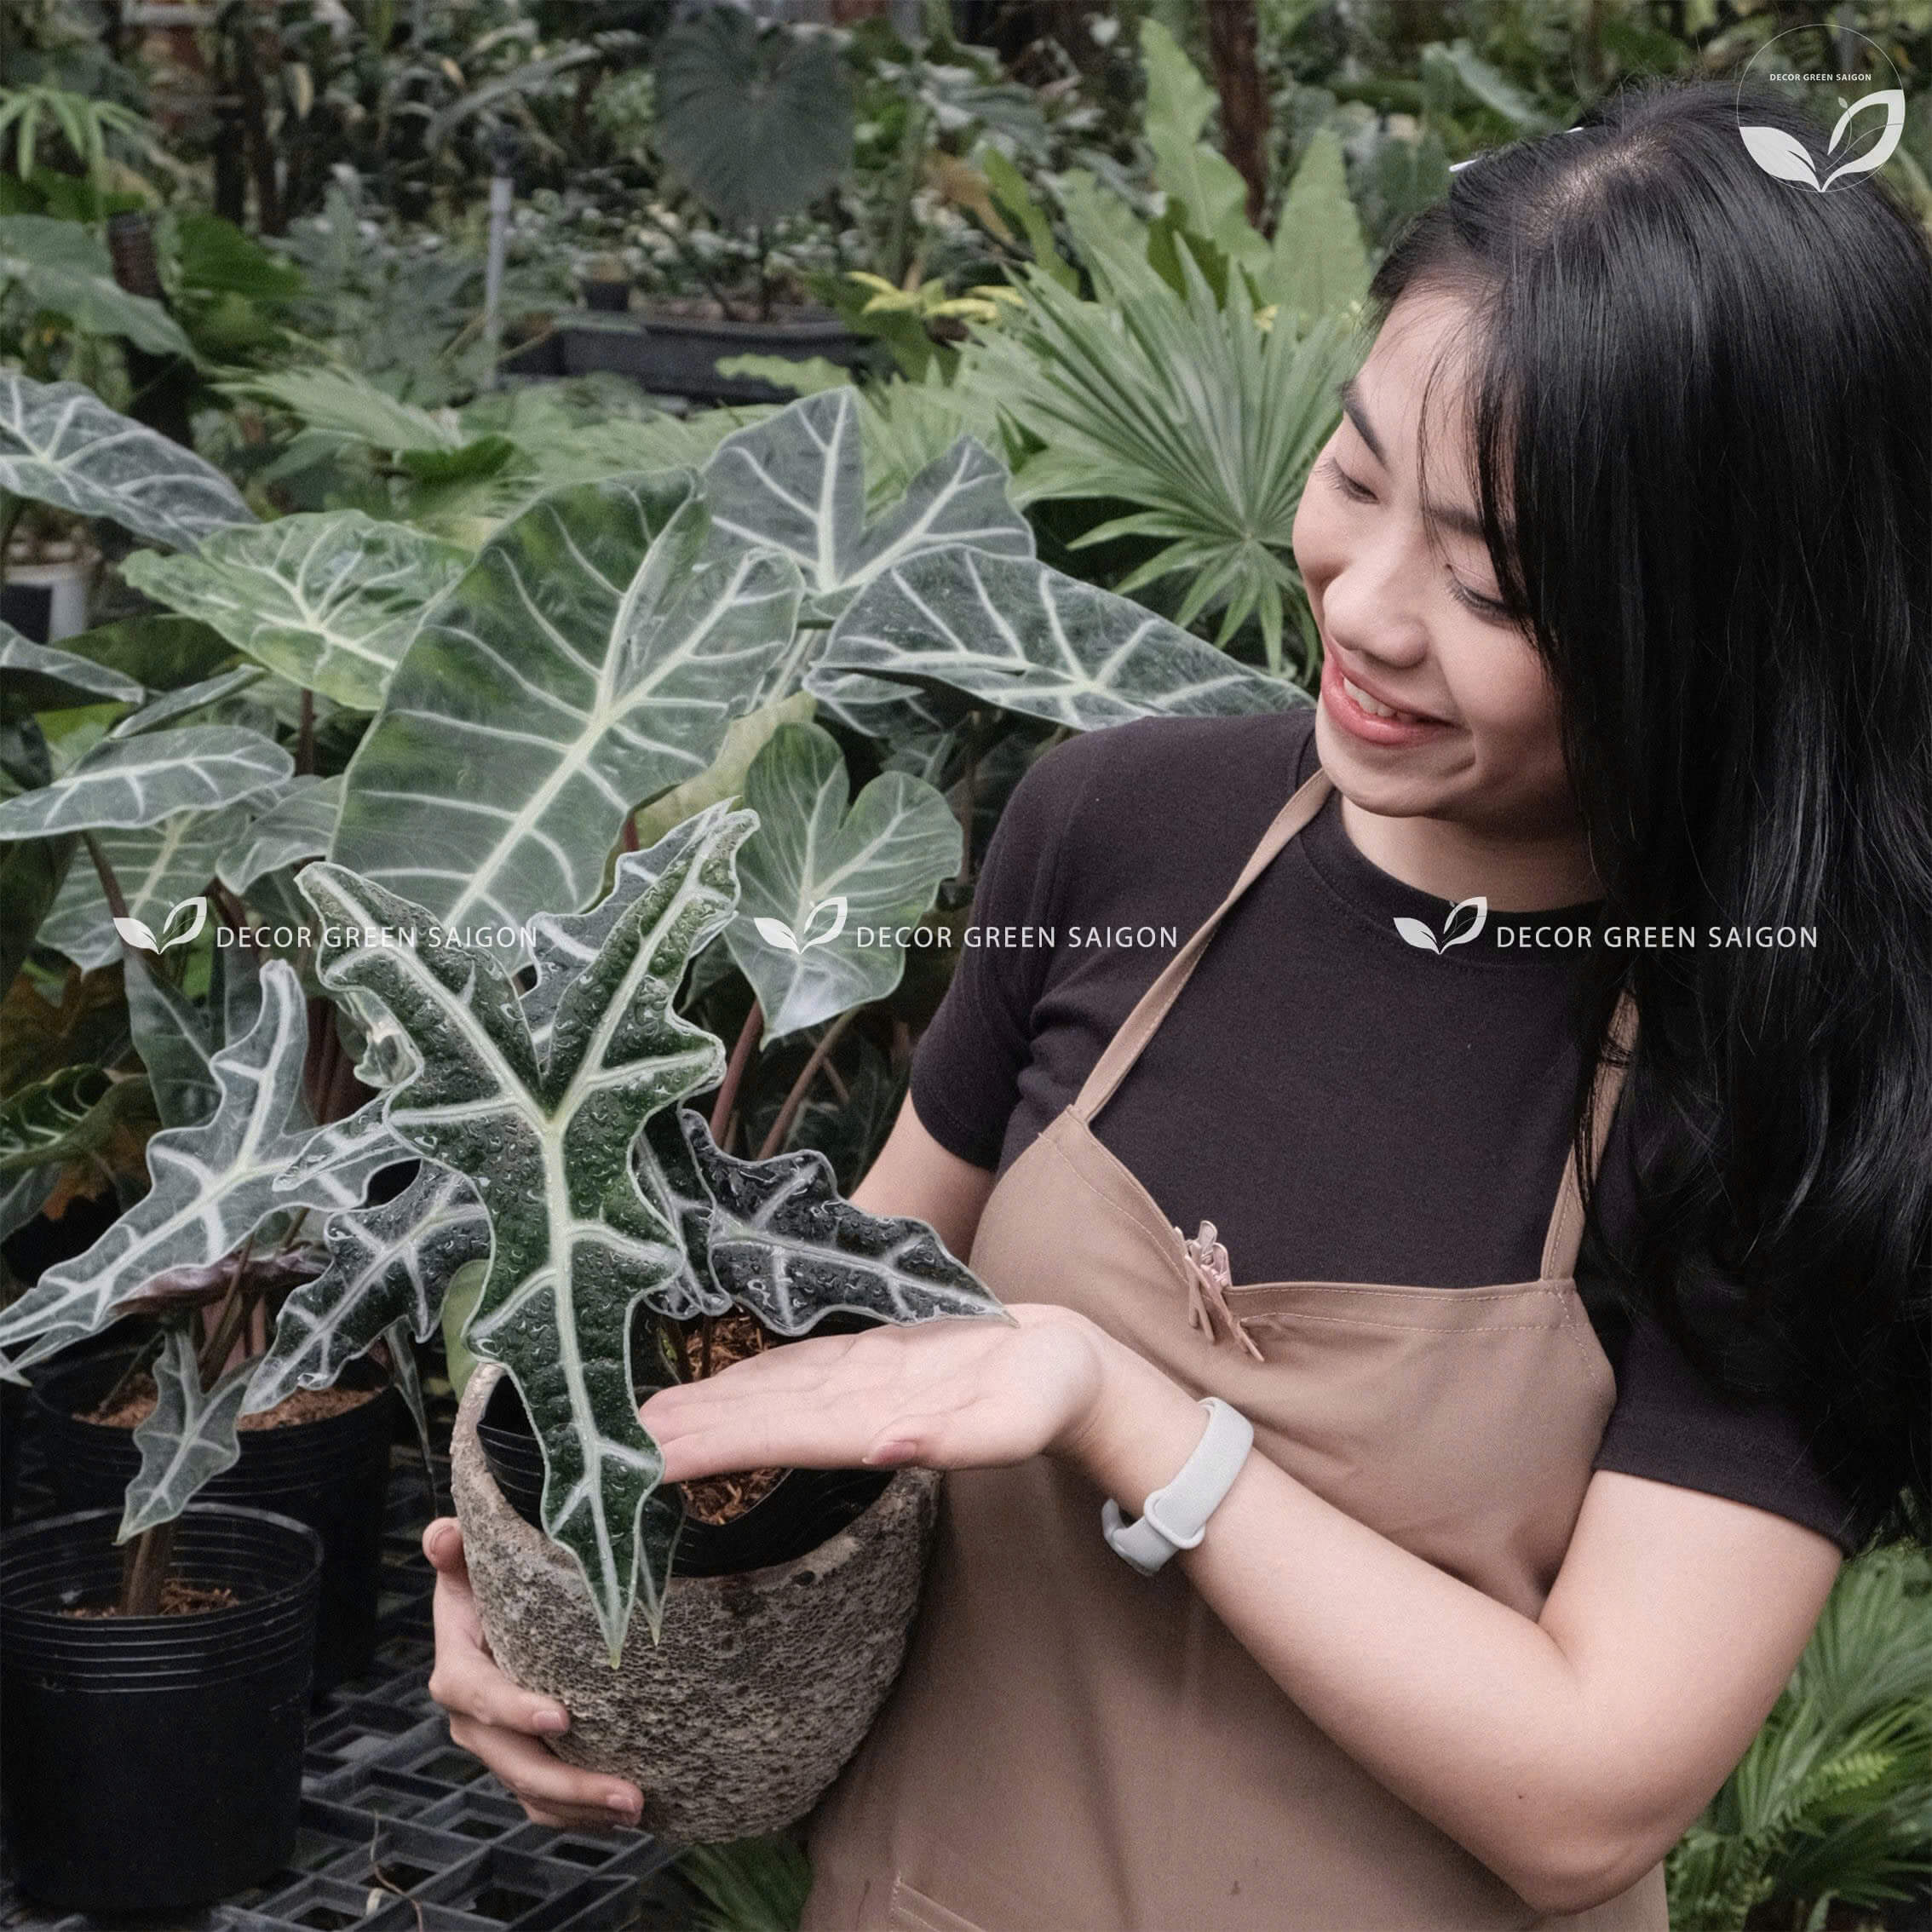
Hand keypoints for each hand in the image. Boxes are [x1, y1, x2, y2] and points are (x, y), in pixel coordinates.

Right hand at [422, 1518, 644, 1830]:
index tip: (561, 1715)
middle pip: (514, 1761)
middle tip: (628, 1792)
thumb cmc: (490, 1580)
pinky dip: (580, 1813)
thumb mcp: (473, 1559)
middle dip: (568, 1782)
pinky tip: (625, 1813)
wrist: (497, 1611)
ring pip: (533, 1792)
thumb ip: (456, 1548)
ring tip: (638, 1807)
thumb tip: (443, 1533)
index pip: (478, 1694)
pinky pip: (546, 1800)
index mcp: (458, 1668)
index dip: (513, 1709)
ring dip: (583, 1807)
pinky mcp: (524, 1762)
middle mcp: (474, 1719)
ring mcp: (499, 1747)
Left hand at [638, 1302, 1110, 1483]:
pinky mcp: (866, 1358)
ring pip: (756, 1396)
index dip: (703, 1446)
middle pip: (745, 1422)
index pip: (768, 1438)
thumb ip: (953, 1438)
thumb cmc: (1052, 1397)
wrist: (1074, 1372)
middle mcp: (847, 1410)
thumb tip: (883, 1448)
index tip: (637, 1461)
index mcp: (870, 1424)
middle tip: (592, 1441)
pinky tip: (701, 1382)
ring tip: (626, 1417)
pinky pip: (787, 1369)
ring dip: (694, 1408)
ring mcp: (852, 1385)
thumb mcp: (1015, 1419)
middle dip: (673, 1434)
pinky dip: (737, 1377)